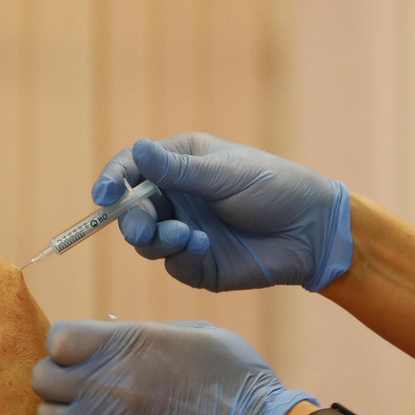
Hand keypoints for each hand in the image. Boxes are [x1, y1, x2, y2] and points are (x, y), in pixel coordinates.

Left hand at [31, 319, 316, 414]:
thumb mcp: (192, 334)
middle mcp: (108, 383)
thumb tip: (111, 336)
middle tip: (80, 379)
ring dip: (65, 410)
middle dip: (57, 376)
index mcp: (128, 344)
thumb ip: (142, 334)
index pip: (57, 339)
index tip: (81, 349)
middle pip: (42, 378)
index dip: (65, 343)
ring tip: (92, 408)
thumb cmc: (233, 378)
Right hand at [93, 133, 352, 292]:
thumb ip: (178, 169)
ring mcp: (184, 232)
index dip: (111, 182)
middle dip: (132, 220)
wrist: (312, 230)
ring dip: (157, 239)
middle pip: (131, 211)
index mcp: (179, 163)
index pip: (131, 170)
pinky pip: (173, 264)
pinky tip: (204, 246)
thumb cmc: (274, 187)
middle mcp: (175, 197)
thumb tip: (137, 149)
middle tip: (143, 229)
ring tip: (185, 236)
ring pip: (146, 242)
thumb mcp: (225, 173)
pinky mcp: (197, 264)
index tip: (103, 196)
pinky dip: (182, 256)